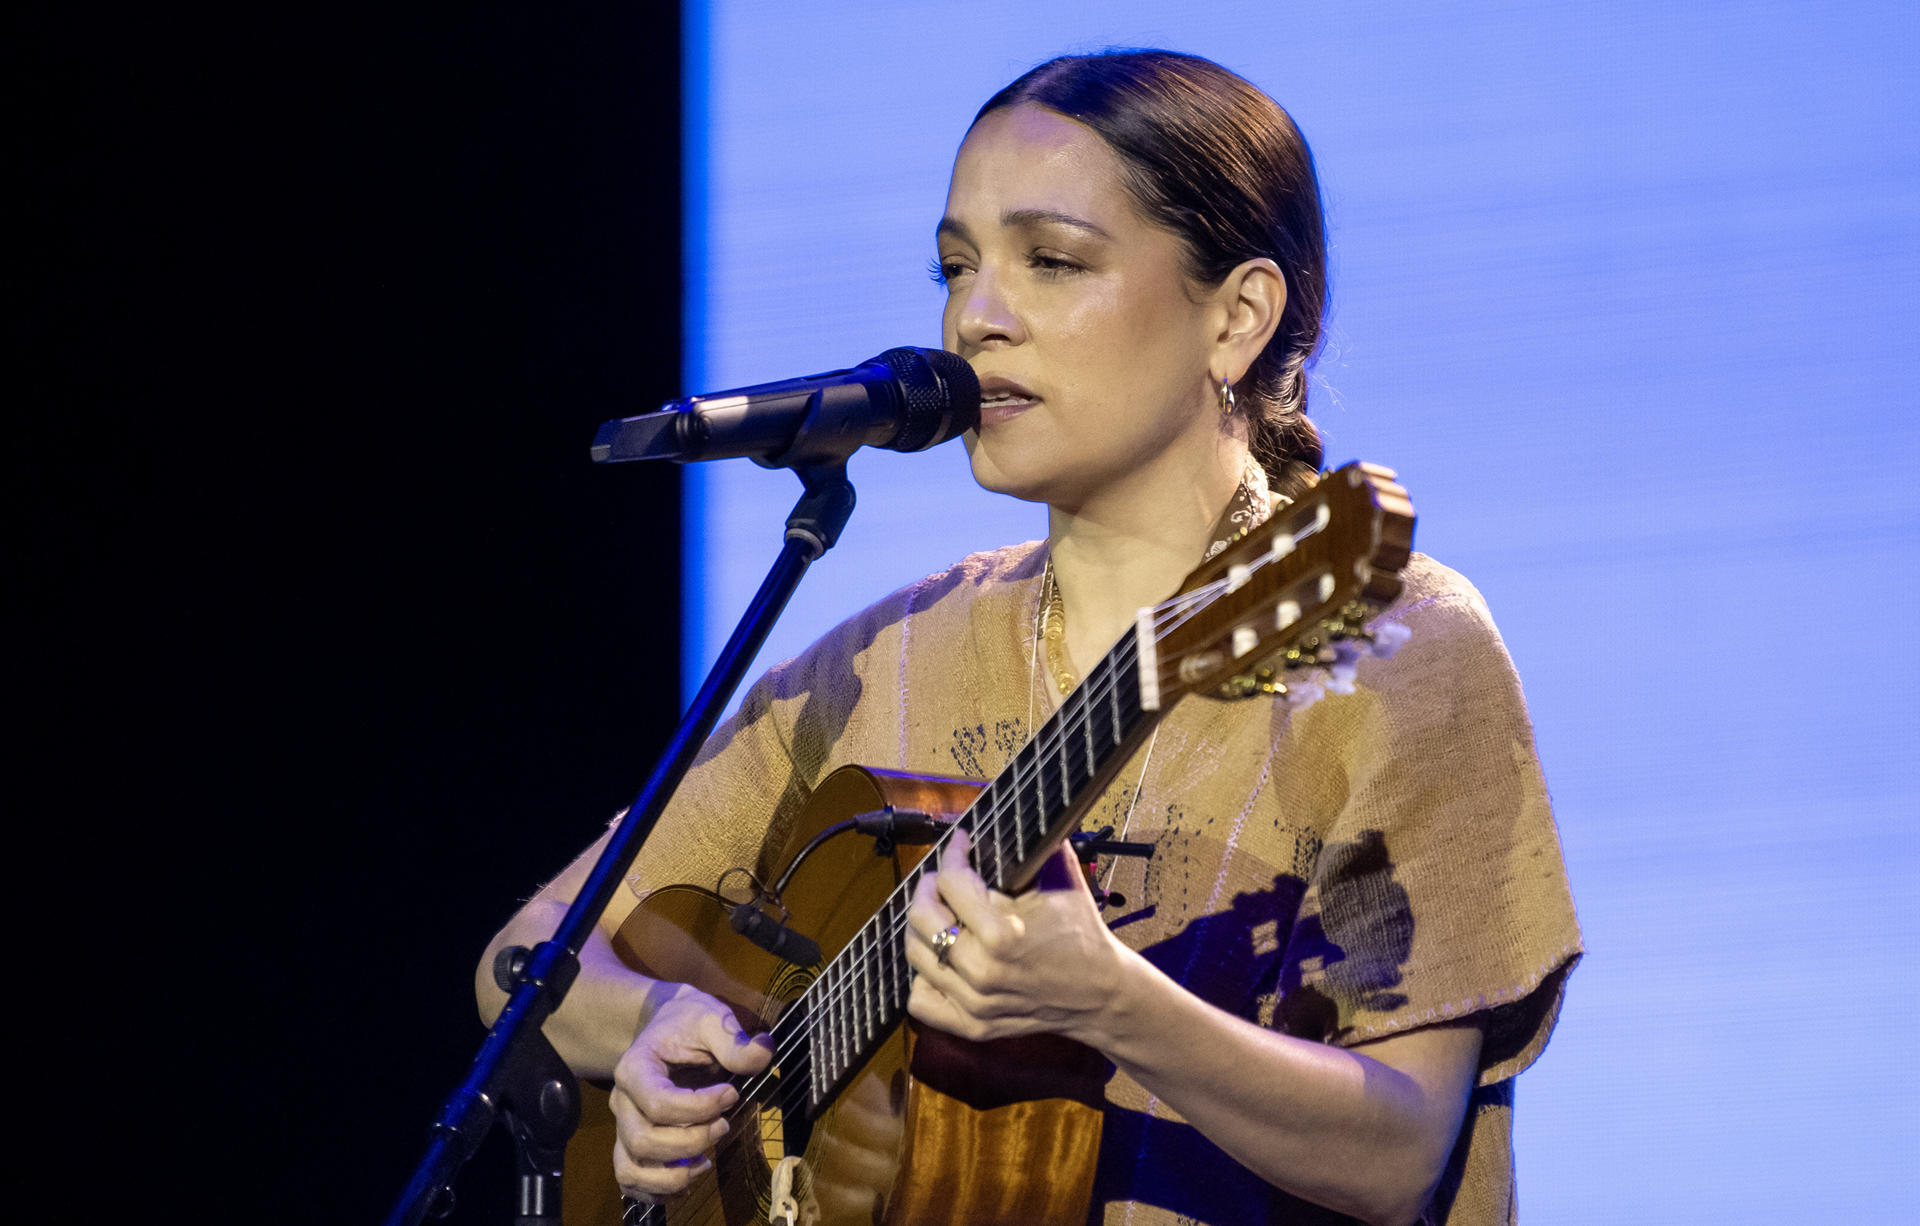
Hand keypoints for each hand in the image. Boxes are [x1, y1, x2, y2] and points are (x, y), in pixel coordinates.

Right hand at [610, 984, 773, 1200]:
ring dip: (672, 1176)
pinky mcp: (631, 1145)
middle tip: (724, 1125)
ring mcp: (623, 1126)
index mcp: (635, 1067)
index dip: (700, 1108)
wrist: (667, 1028)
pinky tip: (690, 1176)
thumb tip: (763, 1055)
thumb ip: (734, 1040)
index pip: (658, 1102)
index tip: (731, 1094)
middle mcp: (621, 1101)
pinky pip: (631, 1180)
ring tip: (707, 1161)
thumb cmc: (688, 1023)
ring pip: (631, 1168)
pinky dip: (659, 1190)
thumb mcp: (713, 1018)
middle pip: (643, 1141)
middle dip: (691, 1141)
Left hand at [903, 828, 1130, 1044]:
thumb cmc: (1083, 935)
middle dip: (928, 888)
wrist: (1101, 994)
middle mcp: (983, 971)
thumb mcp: (1066, 883)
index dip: (952, 854)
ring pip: (916, 955)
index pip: (951, 882)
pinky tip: (944, 960)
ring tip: (940, 914)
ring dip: (922, 928)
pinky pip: (920, 1000)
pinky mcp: (973, 1026)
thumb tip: (1015, 810)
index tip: (960, 843)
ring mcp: (975, 1002)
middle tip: (941, 878)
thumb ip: (1039, 846)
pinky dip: (925, 978)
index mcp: (1004, 934)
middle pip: (921, 918)